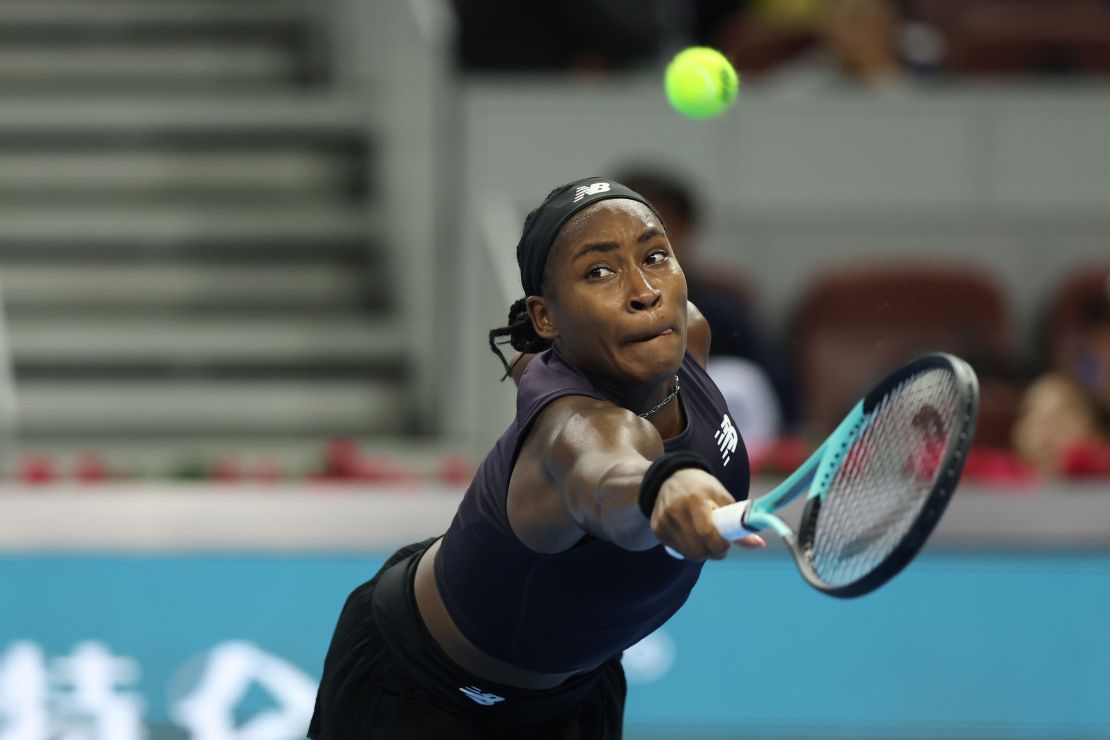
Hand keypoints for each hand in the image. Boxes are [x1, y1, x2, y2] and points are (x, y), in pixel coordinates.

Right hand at [650, 468, 765, 559]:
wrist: (668, 477)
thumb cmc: (701, 487)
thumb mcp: (722, 498)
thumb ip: (738, 522)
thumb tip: (760, 544)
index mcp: (695, 500)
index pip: (707, 533)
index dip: (720, 546)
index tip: (727, 545)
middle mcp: (675, 510)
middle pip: (696, 549)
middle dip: (712, 553)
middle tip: (718, 546)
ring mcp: (663, 521)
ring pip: (687, 553)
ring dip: (701, 553)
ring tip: (705, 540)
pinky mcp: (657, 529)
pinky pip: (676, 550)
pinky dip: (687, 549)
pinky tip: (690, 536)